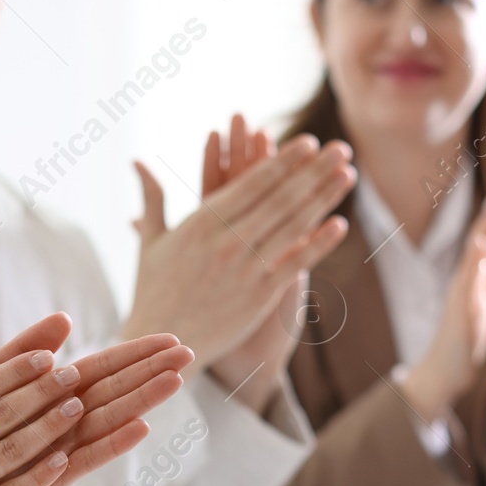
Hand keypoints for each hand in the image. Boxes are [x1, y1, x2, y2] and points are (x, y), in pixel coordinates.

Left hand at [0, 319, 194, 485]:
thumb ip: (22, 351)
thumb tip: (65, 319)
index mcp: (51, 395)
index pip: (102, 367)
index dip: (136, 353)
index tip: (172, 339)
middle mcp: (62, 422)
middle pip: (114, 391)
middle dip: (150, 372)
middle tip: (188, 354)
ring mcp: (57, 451)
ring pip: (106, 420)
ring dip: (141, 401)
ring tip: (175, 381)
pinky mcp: (45, 481)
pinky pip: (82, 460)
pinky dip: (111, 445)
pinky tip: (141, 427)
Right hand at [124, 131, 354, 370]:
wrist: (160, 342)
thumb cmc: (153, 292)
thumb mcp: (150, 241)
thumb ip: (151, 198)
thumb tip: (137, 162)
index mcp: (200, 223)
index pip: (251, 184)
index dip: (283, 161)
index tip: (309, 143)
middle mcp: (225, 242)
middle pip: (279, 198)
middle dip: (314, 170)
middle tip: (341, 147)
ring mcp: (245, 270)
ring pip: (292, 226)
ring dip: (324, 198)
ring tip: (348, 174)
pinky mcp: (258, 297)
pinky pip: (295, 264)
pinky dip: (318, 244)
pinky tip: (340, 225)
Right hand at [402, 181, 485, 423]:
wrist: (446, 370)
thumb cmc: (465, 334)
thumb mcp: (481, 296)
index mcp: (472, 276)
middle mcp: (464, 281)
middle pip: (478, 241)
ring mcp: (461, 298)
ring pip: (471, 262)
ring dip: (483, 235)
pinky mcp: (463, 317)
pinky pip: (469, 291)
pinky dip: (476, 272)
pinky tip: (484, 256)